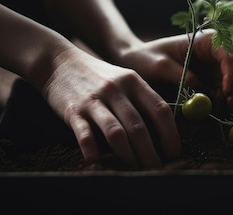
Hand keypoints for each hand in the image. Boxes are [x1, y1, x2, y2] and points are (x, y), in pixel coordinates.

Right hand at [40, 46, 180, 168]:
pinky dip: (93, 151)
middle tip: (156, 168)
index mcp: (133, 82)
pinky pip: (85, 135)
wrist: (58, 61)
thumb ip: (143, 98)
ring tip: (136, 170)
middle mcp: (116, 90)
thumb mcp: (125, 78)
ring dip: (129, 156)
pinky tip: (99, 162)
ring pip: (116, 134)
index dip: (171, 134)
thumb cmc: (98, 75)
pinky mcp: (73, 111)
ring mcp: (94, 101)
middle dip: (151, 153)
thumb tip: (166, 128)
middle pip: (139, 127)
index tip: (174, 151)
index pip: (160, 109)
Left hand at [115, 29, 232, 108]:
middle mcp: (213, 49)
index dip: (230, 73)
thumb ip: (183, 77)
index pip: (227, 55)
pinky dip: (221, 97)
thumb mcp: (161, 67)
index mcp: (204, 39)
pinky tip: (219, 108)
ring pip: (229, 79)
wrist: (135, 60)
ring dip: (229, 94)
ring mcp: (211, 63)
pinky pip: (219, 87)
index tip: (225, 91)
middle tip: (229, 105)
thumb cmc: (146, 57)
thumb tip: (203, 90)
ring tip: (225, 109)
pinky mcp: (207, 76)